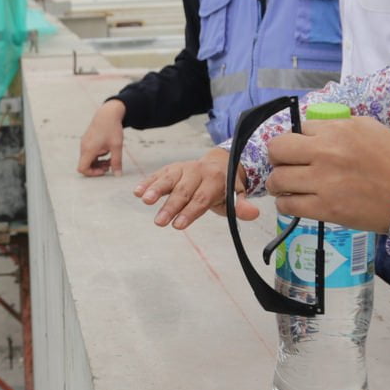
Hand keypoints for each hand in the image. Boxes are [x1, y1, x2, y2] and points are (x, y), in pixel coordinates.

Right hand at [78, 101, 127, 175]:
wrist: (107, 113)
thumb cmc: (112, 128)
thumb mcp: (117, 146)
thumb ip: (116, 162)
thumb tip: (117, 175)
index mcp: (89, 149)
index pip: (82, 168)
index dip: (92, 173)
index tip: (104, 170)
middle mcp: (84, 147)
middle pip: (85, 164)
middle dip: (97, 168)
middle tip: (110, 164)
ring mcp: (84, 143)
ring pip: (87, 159)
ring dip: (98, 162)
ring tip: (111, 158)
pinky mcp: (87, 141)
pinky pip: (88, 153)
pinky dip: (97, 156)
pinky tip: (107, 151)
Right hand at [133, 144, 257, 229]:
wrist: (219, 164)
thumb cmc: (225, 187)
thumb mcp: (236, 195)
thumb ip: (240, 205)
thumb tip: (253, 213)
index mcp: (215, 179)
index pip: (201, 198)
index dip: (190, 212)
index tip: (178, 225)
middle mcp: (197, 171)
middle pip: (182, 191)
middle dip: (170, 207)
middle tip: (159, 222)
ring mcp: (182, 168)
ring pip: (168, 179)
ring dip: (155, 189)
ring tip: (144, 199)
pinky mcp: (171, 169)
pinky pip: (158, 174)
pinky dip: (147, 182)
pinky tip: (137, 191)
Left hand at [264, 116, 389, 233]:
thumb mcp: (369, 129)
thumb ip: (338, 126)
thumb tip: (311, 127)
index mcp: (337, 131)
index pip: (298, 129)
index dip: (299, 139)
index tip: (304, 149)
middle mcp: (326, 154)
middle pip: (277, 150)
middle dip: (278, 157)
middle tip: (286, 165)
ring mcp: (323, 183)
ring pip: (277, 180)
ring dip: (279, 183)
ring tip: (288, 186)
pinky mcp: (325, 209)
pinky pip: (288, 206)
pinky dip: (286, 204)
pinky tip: (295, 202)